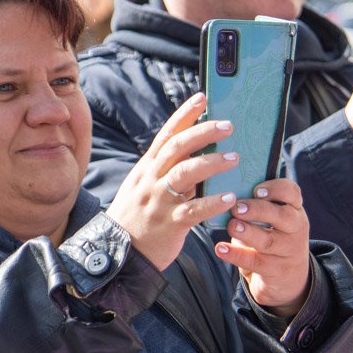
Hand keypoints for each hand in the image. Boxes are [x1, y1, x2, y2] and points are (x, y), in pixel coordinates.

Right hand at [105, 94, 237, 270]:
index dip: (185, 115)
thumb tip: (198, 153)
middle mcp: (151, 180)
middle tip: (228, 125)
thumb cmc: (138, 218)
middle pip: (178, 148)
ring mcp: (159, 201)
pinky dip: (213, 202)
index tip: (203, 98)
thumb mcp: (145, 187)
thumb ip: (167, 171)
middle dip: (203, 133)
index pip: (167, 134)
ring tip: (234, 157)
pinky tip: (230, 197)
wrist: (118, 254)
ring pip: (185, 174)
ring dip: (212, 162)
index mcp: (147, 168)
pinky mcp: (169, 224)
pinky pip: (193, 210)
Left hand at [214, 178, 310, 318]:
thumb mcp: (273, 221)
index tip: (256, 190)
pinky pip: (255, 262)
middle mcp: (295, 229)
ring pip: (269, 241)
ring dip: (248, 232)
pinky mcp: (276, 271)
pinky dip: (236, 255)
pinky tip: (221, 248)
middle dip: (258, 210)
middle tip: (237, 208)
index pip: (292, 193)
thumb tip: (227, 197)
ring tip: (231, 226)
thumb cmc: (273, 238)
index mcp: (294, 210)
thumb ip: (257, 207)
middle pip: (283, 216)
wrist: (288, 278)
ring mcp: (288, 251)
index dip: (276, 189)